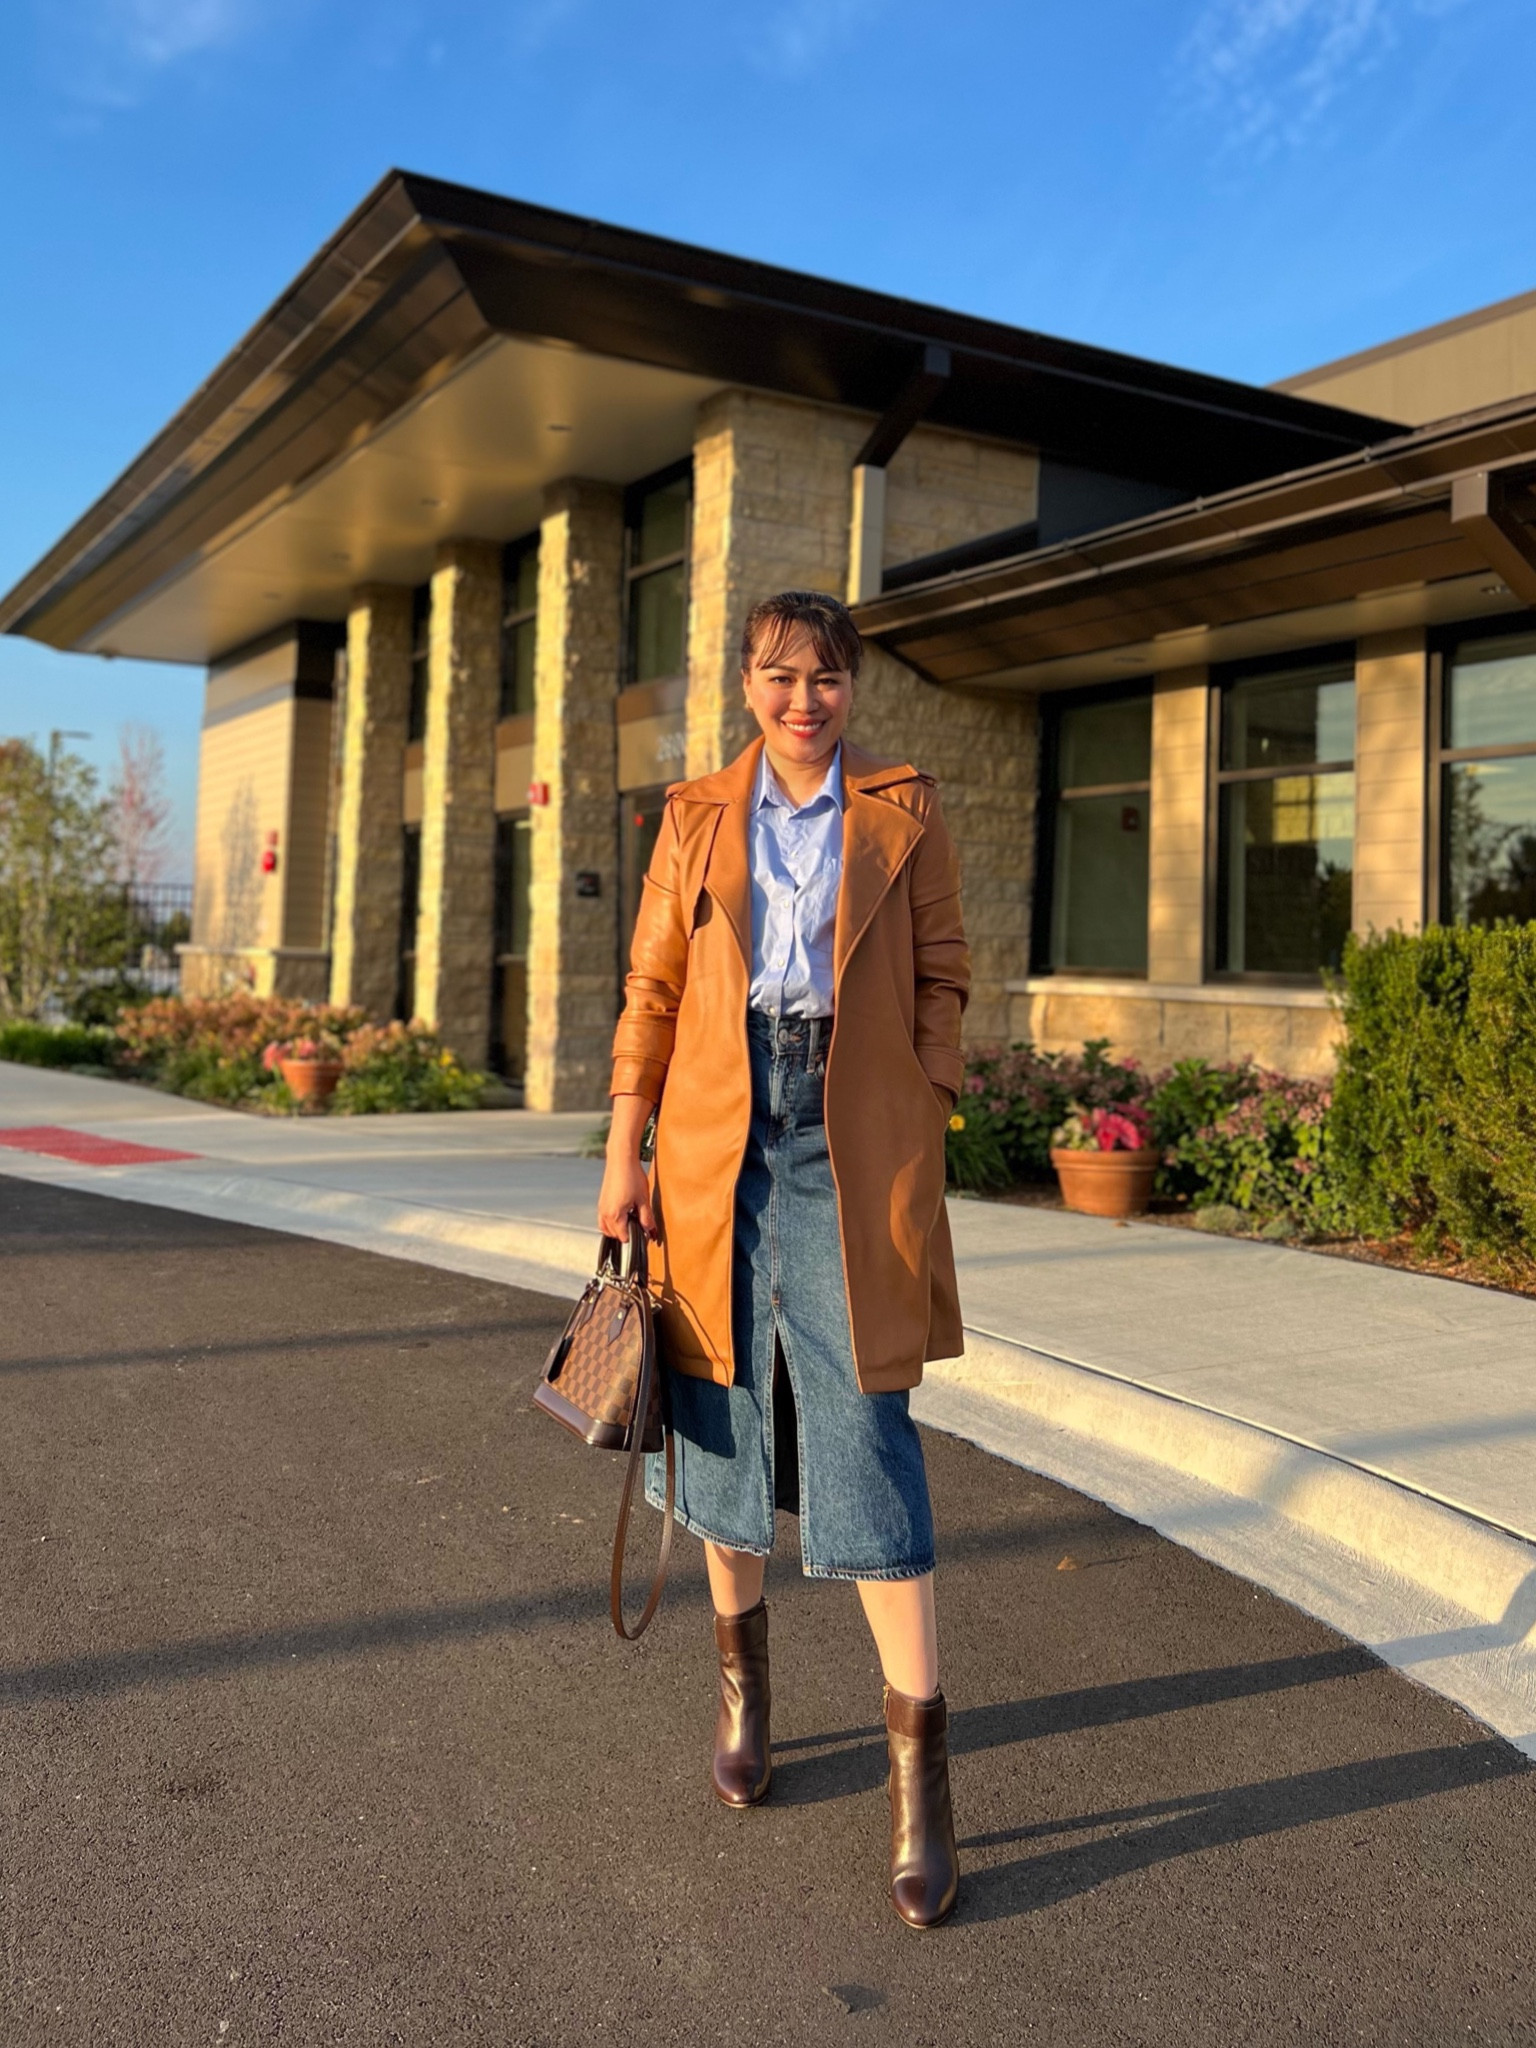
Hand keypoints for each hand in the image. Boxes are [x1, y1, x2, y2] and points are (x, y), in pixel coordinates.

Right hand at [598, 1094, 657, 1240]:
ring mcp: (601, 1207)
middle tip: (639, 1224)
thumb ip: (647, 1218)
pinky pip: (603, 1219)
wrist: (621, 1159)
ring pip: (606, 1228)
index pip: (623, 1237)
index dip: (635, 1237)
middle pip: (614, 1235)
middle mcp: (605, 1213)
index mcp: (615, 1215)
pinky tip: (622, 1214)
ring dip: (617, 1229)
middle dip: (626, 1233)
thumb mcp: (643, 1199)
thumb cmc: (632, 1176)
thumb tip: (650, 1230)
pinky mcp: (601, 1201)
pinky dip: (611, 1222)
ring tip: (630, 1220)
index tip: (644, 1233)